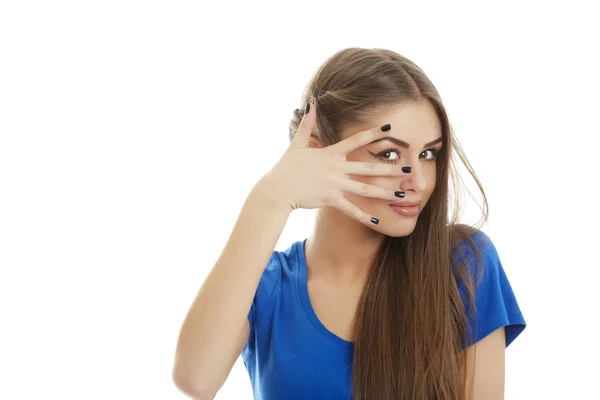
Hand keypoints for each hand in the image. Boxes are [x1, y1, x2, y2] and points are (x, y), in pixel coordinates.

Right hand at [260, 102, 410, 224]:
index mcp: (331, 153)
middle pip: (368, 167)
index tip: (389, 129)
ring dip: (385, 191)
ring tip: (401, 194)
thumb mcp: (297, 144)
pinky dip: (364, 215)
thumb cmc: (286, 168)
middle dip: (390, 168)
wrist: (277, 189)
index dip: (373, 134)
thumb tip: (310, 104)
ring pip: (365, 188)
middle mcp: (336, 168)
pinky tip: (378, 220)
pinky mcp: (331, 199)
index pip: (356, 141)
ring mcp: (335, 184)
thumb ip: (307, 125)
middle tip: (409, 168)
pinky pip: (351, 209)